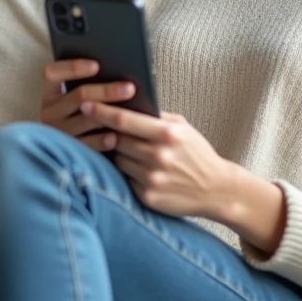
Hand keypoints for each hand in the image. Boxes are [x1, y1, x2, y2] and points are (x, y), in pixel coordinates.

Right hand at [40, 59, 135, 152]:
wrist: (69, 153)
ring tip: (128, 112)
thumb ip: (90, 85)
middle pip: (78, 96)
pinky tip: (116, 135)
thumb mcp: (77, 99)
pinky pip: (87, 144)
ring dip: (108, 114)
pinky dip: (101, 140)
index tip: (96, 65)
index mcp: (50, 94)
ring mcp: (58, 133)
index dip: (72, 68)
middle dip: (106, 90)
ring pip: (85, 119)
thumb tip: (117, 71)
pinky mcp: (68, 151)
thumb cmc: (83, 112)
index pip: (52, 74)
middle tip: (130, 88)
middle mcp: (50, 112)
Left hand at [79, 101, 231, 218]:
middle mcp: (158, 156)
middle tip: (101, 128)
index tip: (86, 104)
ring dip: (119, 154)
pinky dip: (129, 173)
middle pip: (117, 140)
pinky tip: (139, 170)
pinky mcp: (148, 197)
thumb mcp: (184, 128)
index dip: (101, 111)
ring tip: (130, 151)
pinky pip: (126, 179)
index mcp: (168, 134)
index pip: (124, 120)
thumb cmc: (197, 154)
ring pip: (119, 160)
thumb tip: (127, 104)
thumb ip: (158, 117)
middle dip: (108, 133)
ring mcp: (152, 178)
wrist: (215, 189)